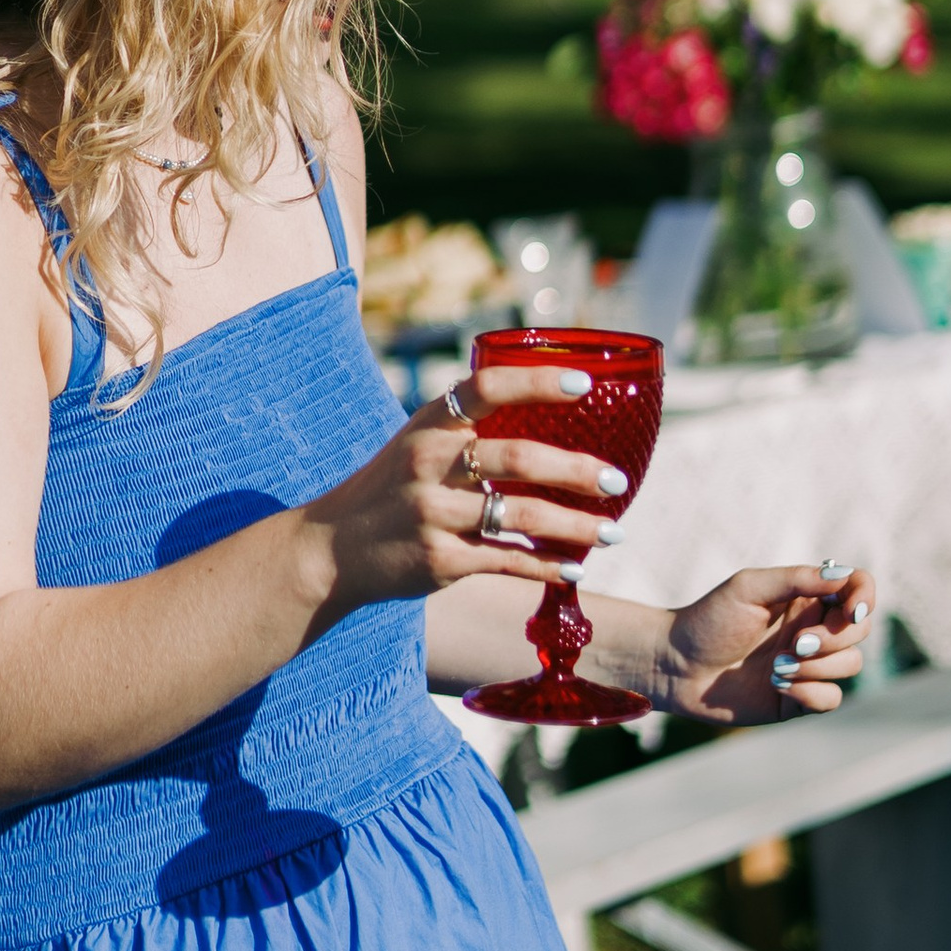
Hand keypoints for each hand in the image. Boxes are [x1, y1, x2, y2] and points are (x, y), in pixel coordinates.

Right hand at [304, 368, 628, 612]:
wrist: (333, 548)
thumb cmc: (390, 489)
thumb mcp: (416, 444)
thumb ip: (468, 431)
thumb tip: (546, 417)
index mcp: (430, 425)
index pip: (488, 388)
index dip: (538, 382)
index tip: (586, 385)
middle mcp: (430, 463)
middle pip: (516, 457)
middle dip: (575, 470)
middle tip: (617, 480)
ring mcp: (433, 513)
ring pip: (520, 515)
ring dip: (576, 525)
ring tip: (614, 532)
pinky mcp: (439, 559)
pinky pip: (507, 560)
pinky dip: (547, 566)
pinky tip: (575, 568)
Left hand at [654, 562, 877, 726]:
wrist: (676, 666)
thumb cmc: (708, 620)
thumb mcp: (748, 588)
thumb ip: (796, 579)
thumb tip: (843, 577)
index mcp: (805, 597)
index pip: (857, 588)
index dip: (865, 597)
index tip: (851, 610)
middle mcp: (813, 629)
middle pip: (859, 630)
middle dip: (833, 638)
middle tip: (796, 643)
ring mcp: (809, 665)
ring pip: (850, 664)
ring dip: (818, 666)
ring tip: (776, 666)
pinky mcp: (799, 698)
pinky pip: (832, 698)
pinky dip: (811, 692)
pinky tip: (778, 685)